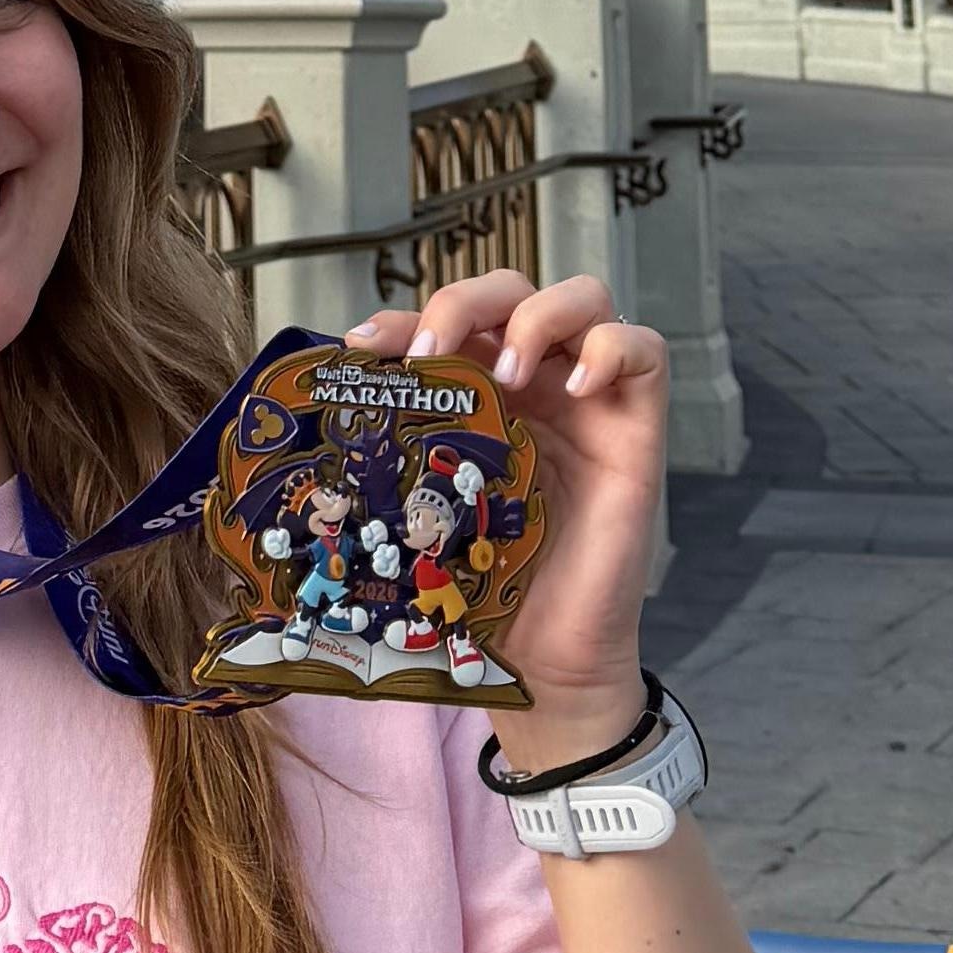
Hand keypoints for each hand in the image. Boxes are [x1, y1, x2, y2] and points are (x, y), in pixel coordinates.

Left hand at [347, 262, 663, 772]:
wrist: (542, 664)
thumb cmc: (480, 591)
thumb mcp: (419, 515)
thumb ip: (386, 469)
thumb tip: (307, 443)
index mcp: (478, 396)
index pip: (447, 320)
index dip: (404, 315)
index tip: (360, 347)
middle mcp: (535, 387)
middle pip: (511, 288)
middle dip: (464, 301)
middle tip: (429, 353)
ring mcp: (589, 403)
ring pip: (584, 298)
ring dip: (538, 316)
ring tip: (507, 374)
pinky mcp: (636, 430)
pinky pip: (646, 351)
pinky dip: (610, 349)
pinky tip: (574, 390)